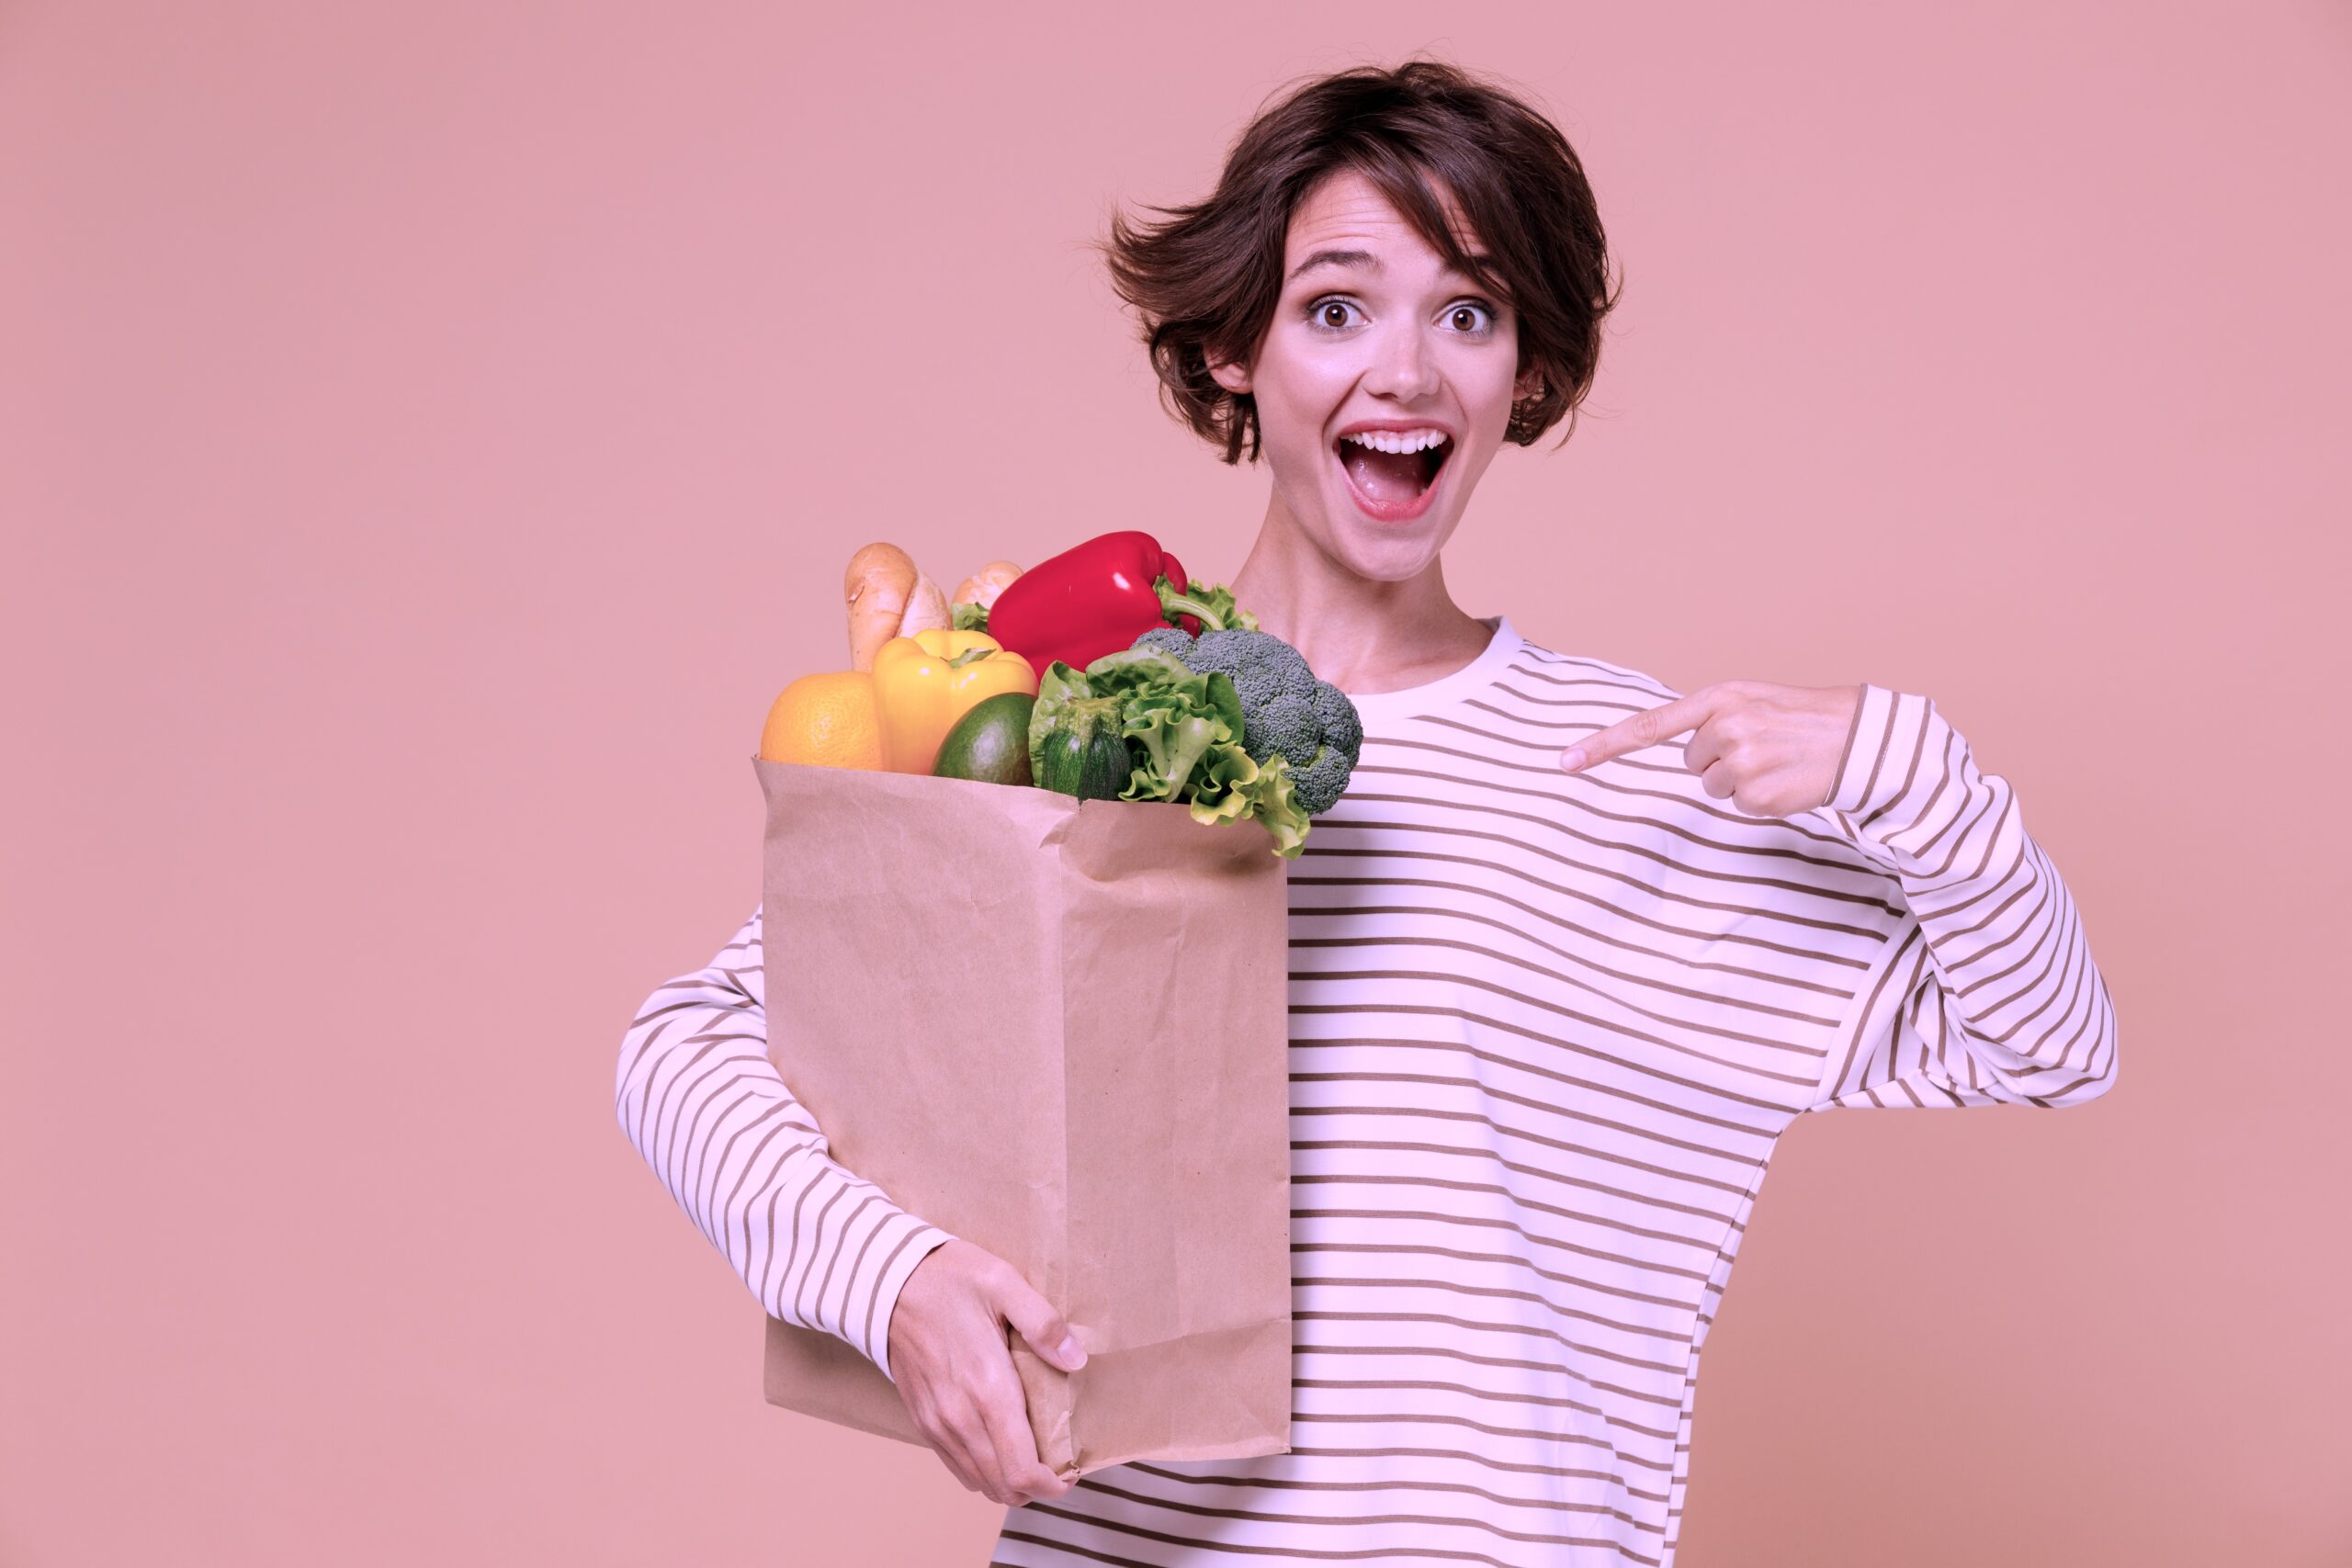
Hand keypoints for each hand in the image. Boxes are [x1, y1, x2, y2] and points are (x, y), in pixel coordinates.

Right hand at [885, 1238, 1085, 1508]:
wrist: (886, 1282)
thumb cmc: (948, 1279)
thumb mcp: (1004, 1283)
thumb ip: (1043, 1324)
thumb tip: (1076, 1359)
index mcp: (987, 1389)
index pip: (1022, 1471)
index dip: (1053, 1484)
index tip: (1070, 1472)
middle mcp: (959, 1418)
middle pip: (1004, 1487)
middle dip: (1037, 1486)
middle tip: (1058, 1463)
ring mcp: (937, 1424)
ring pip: (979, 1482)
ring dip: (1010, 1480)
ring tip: (1032, 1455)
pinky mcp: (923, 1420)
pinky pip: (957, 1466)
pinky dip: (983, 1469)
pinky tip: (999, 1444)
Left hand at [1558, 680, 1863, 818]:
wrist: (1861, 738)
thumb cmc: (1804, 718)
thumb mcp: (1753, 700)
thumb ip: (1712, 718)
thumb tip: (1685, 752)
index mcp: (1719, 699)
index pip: (1649, 726)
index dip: (1604, 746)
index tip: (1565, 762)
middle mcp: (1724, 727)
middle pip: (1692, 763)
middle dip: (1720, 761)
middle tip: (1763, 748)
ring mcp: (1740, 763)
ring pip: (1713, 787)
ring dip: (1741, 781)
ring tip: (1778, 762)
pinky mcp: (1756, 796)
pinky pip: (1739, 806)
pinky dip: (1760, 800)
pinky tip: (1787, 781)